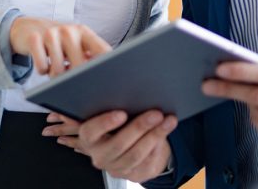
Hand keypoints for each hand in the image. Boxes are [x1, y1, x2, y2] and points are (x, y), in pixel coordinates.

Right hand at [9, 17, 110, 76]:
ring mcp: (51, 33)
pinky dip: (42, 71)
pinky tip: (43, 63)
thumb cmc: (58, 41)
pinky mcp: (34, 39)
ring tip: (55, 68)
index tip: (107, 79)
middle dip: (75, 78)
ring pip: (59, 70)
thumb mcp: (75, 43)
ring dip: (56, 76)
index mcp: (84, 32)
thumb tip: (103, 76)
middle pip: (80, 65)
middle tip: (70, 78)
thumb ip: (89, 55)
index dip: (106, 65)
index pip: (101, 49)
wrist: (28, 27)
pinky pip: (42, 67)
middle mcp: (69, 30)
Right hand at [52, 110, 176, 182]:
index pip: (91, 132)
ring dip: (155, 135)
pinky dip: (160, 142)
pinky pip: (147, 160)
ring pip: (136, 154)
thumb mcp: (111, 110)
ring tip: (168, 120)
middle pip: (118, 144)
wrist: (129, 145)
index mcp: (89, 137)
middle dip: (139, 127)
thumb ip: (112, 101)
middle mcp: (100, 155)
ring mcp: (117, 167)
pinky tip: (167, 128)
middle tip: (156, 113)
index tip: (122, 113)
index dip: (105, 123)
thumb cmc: (119, 120)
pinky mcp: (134, 174)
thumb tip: (125, 84)